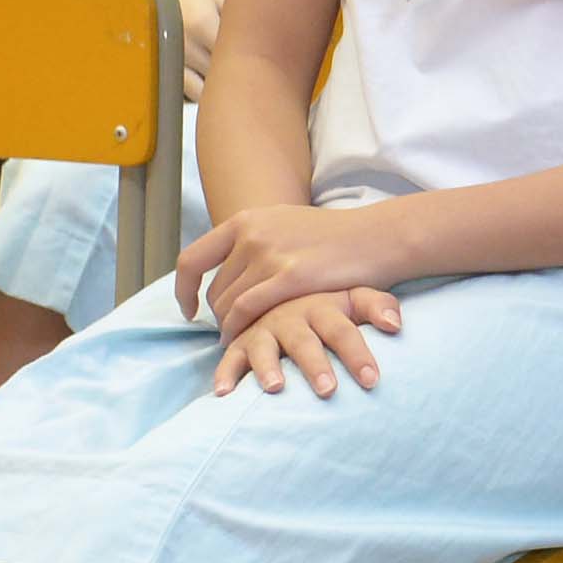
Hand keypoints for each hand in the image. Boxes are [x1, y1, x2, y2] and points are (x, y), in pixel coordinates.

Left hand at [179, 194, 419, 335]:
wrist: (378, 236)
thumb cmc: (337, 237)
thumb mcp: (285, 225)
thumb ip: (255, 240)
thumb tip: (230, 263)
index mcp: (246, 220)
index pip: (192, 259)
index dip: (184, 290)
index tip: (189, 309)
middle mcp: (252, 233)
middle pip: (213, 289)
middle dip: (216, 316)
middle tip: (230, 333)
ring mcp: (269, 254)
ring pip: (227, 303)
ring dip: (228, 328)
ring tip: (239, 342)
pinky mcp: (289, 276)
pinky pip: (246, 310)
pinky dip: (238, 330)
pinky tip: (244, 341)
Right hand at [215, 290, 399, 397]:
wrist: (283, 279)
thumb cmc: (327, 300)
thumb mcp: (353, 296)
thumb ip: (378, 306)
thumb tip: (397, 324)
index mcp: (322, 306)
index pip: (343, 330)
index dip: (357, 354)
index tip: (371, 380)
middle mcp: (290, 316)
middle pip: (304, 342)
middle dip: (315, 366)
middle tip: (328, 391)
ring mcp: (262, 328)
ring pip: (263, 348)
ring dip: (268, 368)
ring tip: (275, 388)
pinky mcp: (240, 340)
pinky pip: (230, 357)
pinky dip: (225, 374)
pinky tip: (224, 393)